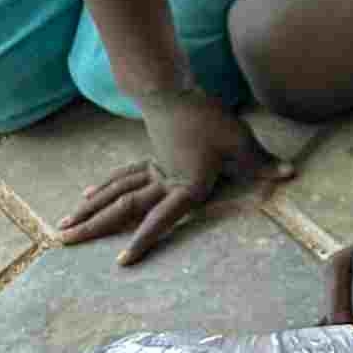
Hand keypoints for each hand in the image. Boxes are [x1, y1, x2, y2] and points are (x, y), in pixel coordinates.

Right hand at [57, 89, 283, 265]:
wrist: (175, 90)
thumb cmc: (209, 118)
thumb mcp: (240, 140)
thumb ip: (261, 162)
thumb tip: (290, 174)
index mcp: (186, 184)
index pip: (165, 217)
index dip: (146, 239)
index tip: (122, 262)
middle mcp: (163, 181)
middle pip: (124, 209)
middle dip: (94, 227)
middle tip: (63, 241)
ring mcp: (152, 170)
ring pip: (116, 195)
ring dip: (90, 211)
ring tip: (63, 226)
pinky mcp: (148, 159)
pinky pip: (122, 178)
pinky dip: (103, 188)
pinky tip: (85, 194)